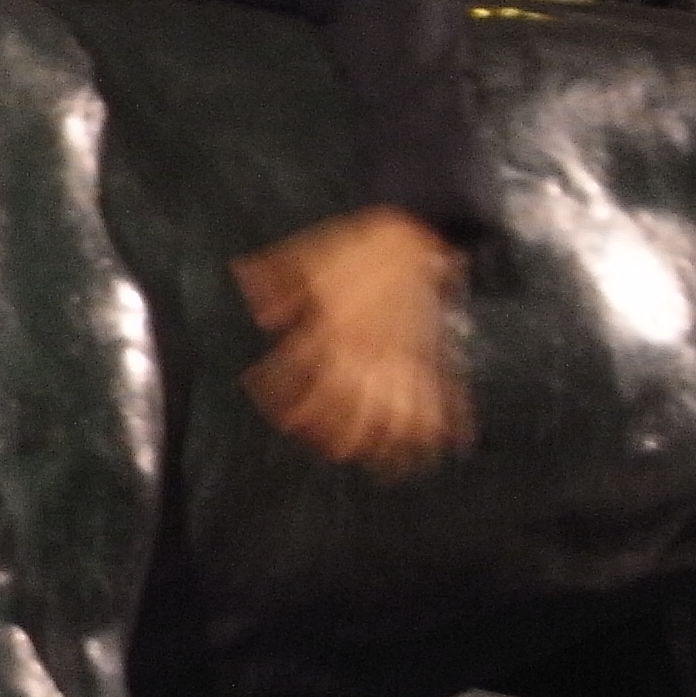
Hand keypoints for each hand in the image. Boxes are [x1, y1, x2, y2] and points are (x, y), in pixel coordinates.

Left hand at [230, 207, 469, 478]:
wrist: (414, 231)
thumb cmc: (357, 246)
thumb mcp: (307, 256)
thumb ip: (278, 281)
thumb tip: (255, 305)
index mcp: (335, 324)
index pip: (303, 369)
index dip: (285, 393)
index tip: (277, 410)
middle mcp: (368, 345)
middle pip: (350, 401)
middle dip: (337, 431)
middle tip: (325, 448)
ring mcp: (402, 351)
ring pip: (396, 407)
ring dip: (389, 440)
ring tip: (379, 465)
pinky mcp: (428, 351)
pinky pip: (438, 393)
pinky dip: (440, 424)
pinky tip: (436, 449)